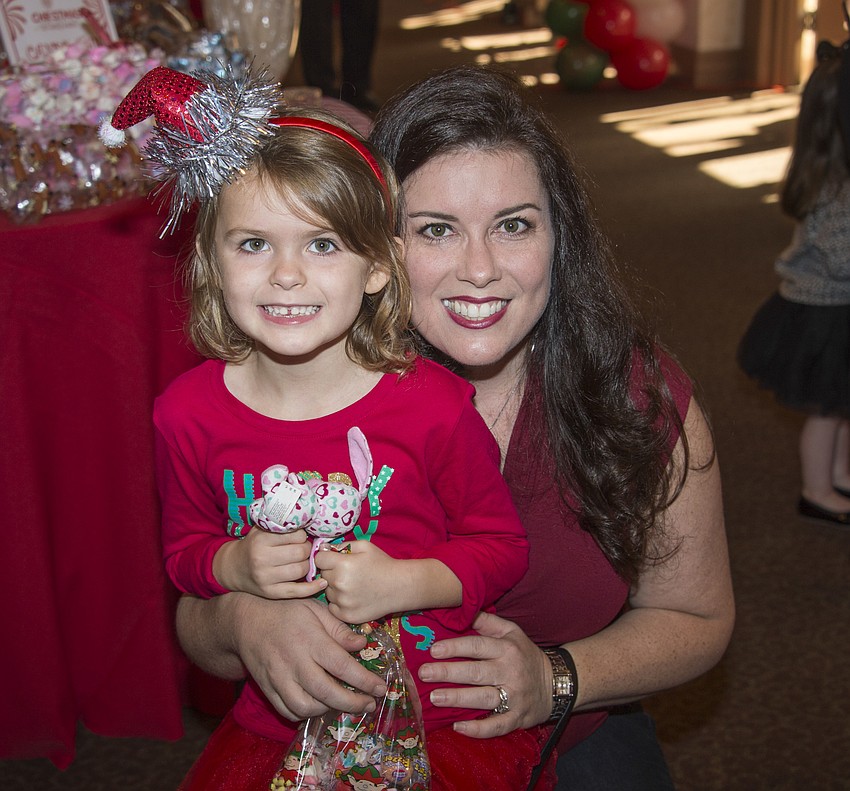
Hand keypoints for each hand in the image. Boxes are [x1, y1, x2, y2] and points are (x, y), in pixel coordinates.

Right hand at [213, 528, 326, 598]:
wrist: (234, 567)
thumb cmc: (254, 544)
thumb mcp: (262, 529)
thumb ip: (280, 523)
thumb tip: (306, 517)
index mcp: (261, 540)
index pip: (296, 535)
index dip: (302, 535)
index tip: (299, 537)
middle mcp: (262, 559)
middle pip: (301, 553)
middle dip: (306, 550)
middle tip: (303, 549)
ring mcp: (266, 578)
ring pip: (301, 570)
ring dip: (307, 565)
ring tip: (302, 561)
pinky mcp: (271, 593)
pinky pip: (297, 591)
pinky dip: (312, 587)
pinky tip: (322, 583)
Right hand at [230, 595, 388, 719]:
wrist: (246, 622)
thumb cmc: (286, 612)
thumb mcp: (315, 610)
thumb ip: (339, 629)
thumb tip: (363, 644)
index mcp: (311, 641)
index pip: (343, 666)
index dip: (365, 681)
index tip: (381, 688)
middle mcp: (295, 663)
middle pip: (327, 693)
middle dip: (353, 704)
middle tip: (370, 704)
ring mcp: (279, 679)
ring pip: (307, 707)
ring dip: (329, 710)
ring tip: (344, 703)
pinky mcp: (268, 689)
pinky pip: (289, 711)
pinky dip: (306, 714)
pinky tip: (320, 705)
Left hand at [314, 540, 400, 622]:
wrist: (400, 586)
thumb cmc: (382, 563)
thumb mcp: (364, 546)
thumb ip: (341, 545)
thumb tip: (323, 549)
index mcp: (343, 564)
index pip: (319, 559)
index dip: (326, 558)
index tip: (335, 560)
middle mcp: (340, 584)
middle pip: (322, 576)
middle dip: (331, 573)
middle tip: (348, 573)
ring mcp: (343, 602)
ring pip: (328, 592)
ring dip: (335, 588)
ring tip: (353, 586)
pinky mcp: (347, 616)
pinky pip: (333, 607)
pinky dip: (339, 603)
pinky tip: (353, 597)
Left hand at [418, 610, 552, 737]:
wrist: (556, 683)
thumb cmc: (526, 654)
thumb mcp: (512, 632)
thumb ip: (488, 621)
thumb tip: (464, 611)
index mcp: (507, 649)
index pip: (477, 646)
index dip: (455, 647)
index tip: (434, 650)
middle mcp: (510, 672)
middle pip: (476, 672)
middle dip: (448, 673)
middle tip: (425, 673)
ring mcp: (514, 697)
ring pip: (483, 698)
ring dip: (458, 699)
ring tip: (435, 698)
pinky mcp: (517, 719)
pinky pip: (496, 726)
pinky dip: (478, 729)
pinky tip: (458, 726)